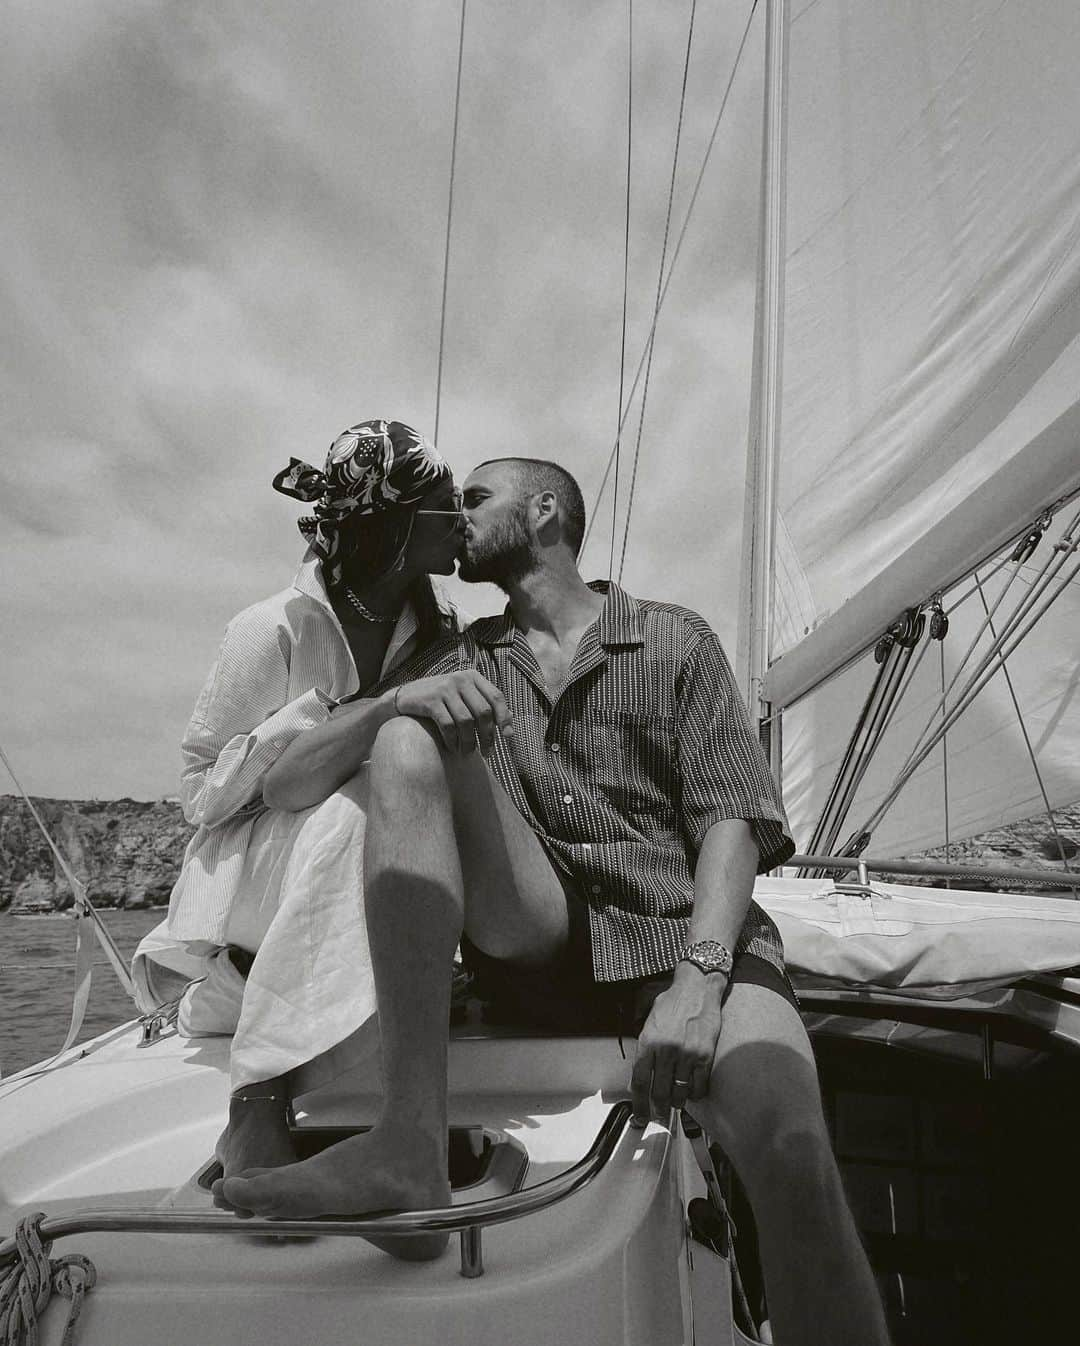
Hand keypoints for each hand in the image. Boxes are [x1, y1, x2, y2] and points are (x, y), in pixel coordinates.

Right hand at [394, 670, 513, 754]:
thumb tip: (510, 726)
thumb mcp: (463, 697)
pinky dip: (452, 740)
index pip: (496, 697)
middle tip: (487, 753)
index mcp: (472, 677)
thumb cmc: (439, 701)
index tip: (508, 736)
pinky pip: (448, 725)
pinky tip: (452, 748)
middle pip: (483, 712)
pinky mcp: (430, 700)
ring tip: (467, 753)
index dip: (504, 718)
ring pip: (466, 721)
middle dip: (487, 736)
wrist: (404, 698)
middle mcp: (460, 679)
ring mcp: (444, 688)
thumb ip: (484, 706)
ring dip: (468, 742)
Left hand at [630, 968, 726, 1124]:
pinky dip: (695, 1094)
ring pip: (680, 1093)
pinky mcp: (705, 1055)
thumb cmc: (673, 1004)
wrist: (697, 988)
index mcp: (648, 1042)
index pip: (640, 1082)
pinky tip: (692, 1091)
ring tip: (676, 1102)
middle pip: (659, 1092)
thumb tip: (638, 1079)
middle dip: (659, 1109)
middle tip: (660, 1114)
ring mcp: (687, 1054)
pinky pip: (699, 1087)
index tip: (640, 1115)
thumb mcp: (649, 1024)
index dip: (639, 1104)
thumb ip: (644, 1051)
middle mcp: (666, 1050)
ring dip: (677, 1102)